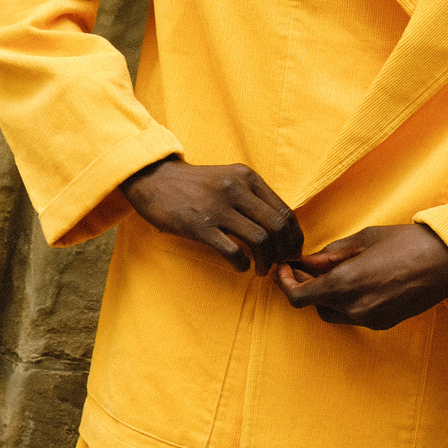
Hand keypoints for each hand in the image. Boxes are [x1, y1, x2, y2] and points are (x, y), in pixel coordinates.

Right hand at [120, 157, 302, 274]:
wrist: (154, 179)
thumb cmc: (195, 185)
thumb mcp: (228, 179)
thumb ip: (252, 197)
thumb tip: (280, 228)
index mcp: (247, 177)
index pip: (284, 211)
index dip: (293, 236)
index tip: (291, 251)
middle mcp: (236, 189)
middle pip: (277, 226)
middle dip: (284, 251)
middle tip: (280, 264)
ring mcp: (218, 207)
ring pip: (260, 240)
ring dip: (266, 261)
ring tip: (260, 270)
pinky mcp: (199, 225)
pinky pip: (232, 250)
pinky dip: (242, 264)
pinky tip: (240, 267)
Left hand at [273, 224, 447, 329]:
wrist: (447, 261)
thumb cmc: (406, 242)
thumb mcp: (362, 239)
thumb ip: (330, 254)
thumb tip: (307, 262)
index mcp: (344, 284)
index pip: (298, 297)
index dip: (285, 283)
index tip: (284, 268)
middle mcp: (353, 308)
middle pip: (315, 304)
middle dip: (308, 286)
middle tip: (309, 265)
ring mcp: (369, 319)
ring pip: (333, 313)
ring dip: (327, 296)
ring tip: (337, 271)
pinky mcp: (383, 323)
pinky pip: (354, 316)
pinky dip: (347, 302)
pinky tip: (360, 281)